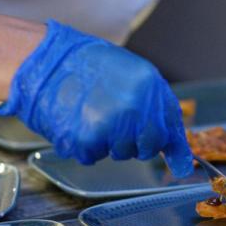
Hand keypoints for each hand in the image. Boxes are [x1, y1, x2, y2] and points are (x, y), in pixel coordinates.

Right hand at [0, 20, 192, 175]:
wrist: (44, 62)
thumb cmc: (86, 64)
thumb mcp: (130, 73)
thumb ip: (154, 105)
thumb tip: (179, 152)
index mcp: (149, 85)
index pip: (170, 126)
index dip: (173, 146)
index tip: (180, 163)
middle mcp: (135, 107)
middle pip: (148, 146)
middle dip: (135, 142)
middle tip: (114, 122)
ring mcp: (112, 125)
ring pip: (121, 153)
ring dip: (108, 142)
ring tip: (91, 114)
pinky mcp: (87, 140)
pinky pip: (94, 156)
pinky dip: (86, 146)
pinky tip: (77, 123)